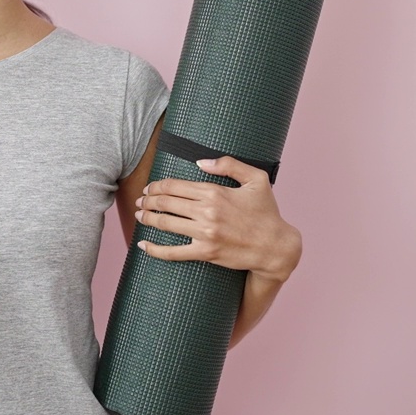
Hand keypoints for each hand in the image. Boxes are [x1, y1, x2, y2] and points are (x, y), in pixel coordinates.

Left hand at [133, 156, 301, 282]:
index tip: (149, 187)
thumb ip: (229, 164)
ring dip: (147, 218)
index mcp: (215, 192)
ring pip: (165, 224)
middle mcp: (207, 212)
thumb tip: (200, 162)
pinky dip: (154, 249)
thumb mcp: (257, 179)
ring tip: (139, 215)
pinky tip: (143, 245)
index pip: (174, 186)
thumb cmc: (267, 212)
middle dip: (148, 200)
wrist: (276, 247)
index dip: (156, 186)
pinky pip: (173, 253)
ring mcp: (205, 234)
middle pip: (165, 203)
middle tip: (140, 201)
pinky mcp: (206, 253)